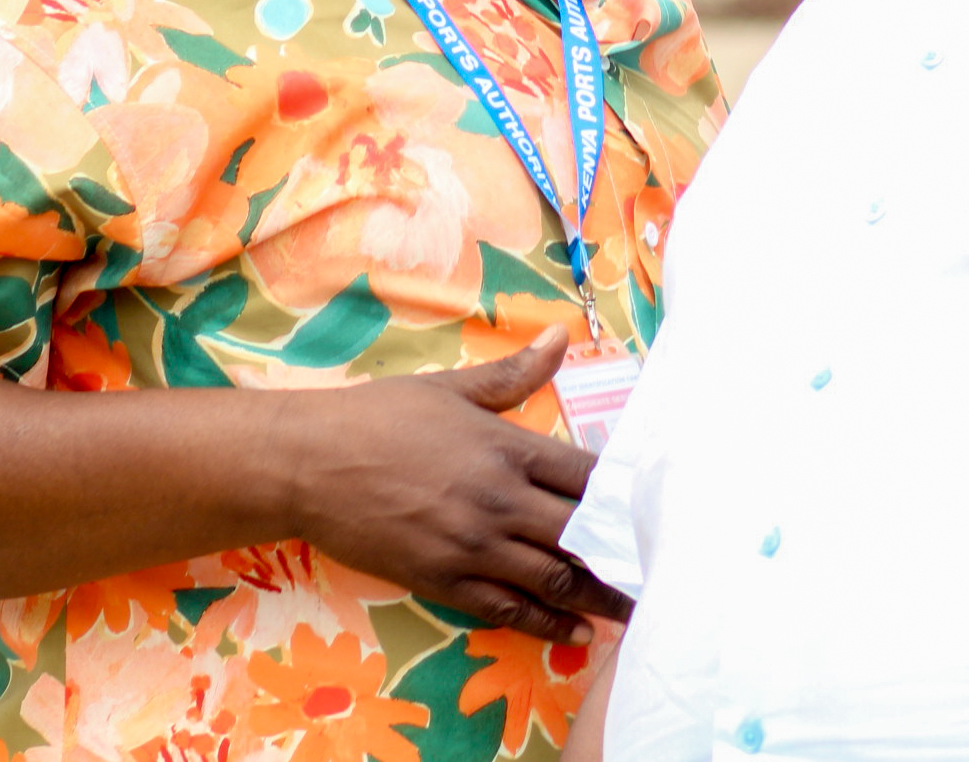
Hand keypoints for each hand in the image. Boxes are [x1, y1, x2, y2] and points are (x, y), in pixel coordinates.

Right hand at [281, 332, 629, 640]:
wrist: (309, 463)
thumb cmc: (379, 418)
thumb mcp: (452, 388)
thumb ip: (514, 373)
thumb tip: (561, 336)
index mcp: (508, 448)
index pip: (587, 477)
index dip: (623, 497)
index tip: (653, 510)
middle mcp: (498, 500)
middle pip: (579, 534)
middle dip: (621, 554)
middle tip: (659, 570)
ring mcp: (471, 544)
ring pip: (551, 578)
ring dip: (596, 595)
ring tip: (633, 609)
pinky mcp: (442, 579)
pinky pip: (505, 608)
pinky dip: (545, 623)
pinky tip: (576, 632)